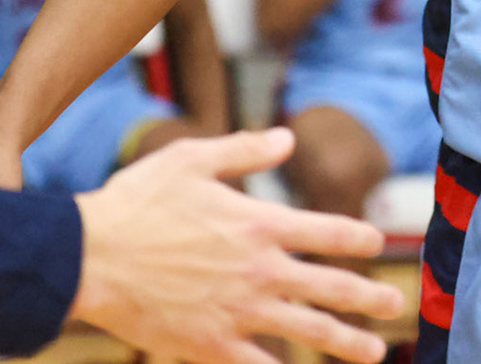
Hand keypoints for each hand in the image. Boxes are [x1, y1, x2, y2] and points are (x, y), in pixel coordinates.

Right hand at [72, 128, 404, 363]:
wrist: (86, 258)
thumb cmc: (136, 203)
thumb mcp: (191, 159)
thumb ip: (244, 150)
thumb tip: (287, 138)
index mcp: (260, 224)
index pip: (329, 232)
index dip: (359, 238)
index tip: (376, 243)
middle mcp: (259, 270)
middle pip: (331, 287)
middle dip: (368, 297)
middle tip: (394, 304)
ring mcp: (238, 312)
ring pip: (307, 331)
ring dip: (345, 342)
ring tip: (374, 352)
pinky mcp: (210, 345)